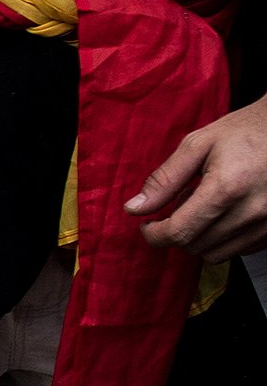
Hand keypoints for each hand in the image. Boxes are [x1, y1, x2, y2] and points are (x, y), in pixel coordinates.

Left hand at [131, 93, 266, 261]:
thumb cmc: (247, 131)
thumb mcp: (199, 144)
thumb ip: (165, 179)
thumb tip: (134, 208)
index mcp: (227, 188)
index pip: (179, 233)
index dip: (154, 234)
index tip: (147, 225)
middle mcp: (251, 211)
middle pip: (194, 246)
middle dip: (175, 231)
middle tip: (179, 203)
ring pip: (215, 254)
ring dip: (198, 237)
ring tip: (203, 206)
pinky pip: (238, 250)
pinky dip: (221, 239)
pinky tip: (224, 213)